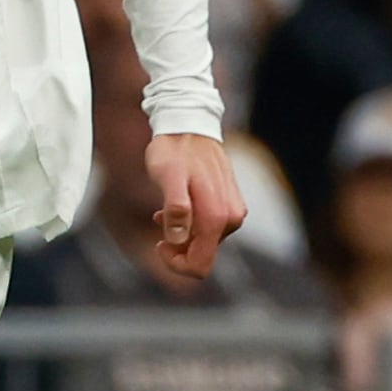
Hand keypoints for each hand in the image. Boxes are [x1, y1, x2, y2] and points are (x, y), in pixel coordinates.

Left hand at [144, 131, 245, 283]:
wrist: (189, 125)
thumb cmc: (174, 151)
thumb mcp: (167, 177)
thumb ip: (175, 208)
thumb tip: (178, 238)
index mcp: (217, 217)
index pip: (199, 265)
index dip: (175, 263)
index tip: (158, 243)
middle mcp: (231, 218)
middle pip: (203, 255)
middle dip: (178, 248)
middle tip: (158, 222)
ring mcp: (233, 212)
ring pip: (204, 242)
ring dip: (182, 234)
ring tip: (163, 211)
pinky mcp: (230, 205)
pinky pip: (209, 228)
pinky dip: (190, 224)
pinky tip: (175, 208)